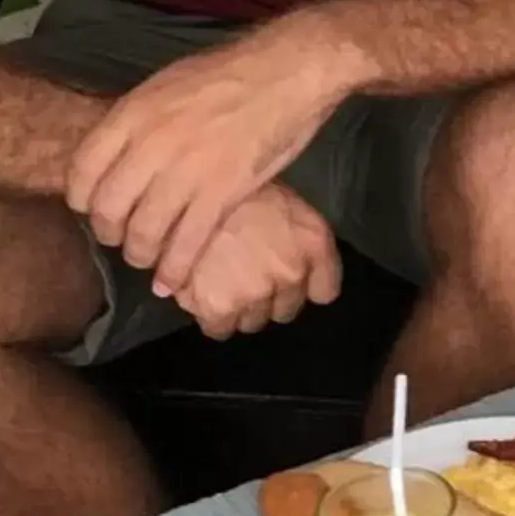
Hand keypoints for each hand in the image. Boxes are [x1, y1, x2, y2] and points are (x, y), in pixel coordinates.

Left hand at [66, 16, 346, 295]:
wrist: (286, 71)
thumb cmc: (229, 73)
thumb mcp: (166, 84)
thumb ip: (139, 119)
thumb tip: (120, 148)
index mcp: (133, 113)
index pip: (83, 171)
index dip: (82, 200)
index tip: (92, 209)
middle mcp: (150, 145)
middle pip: (109, 209)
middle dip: (110, 234)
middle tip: (121, 239)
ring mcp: (186, 172)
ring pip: (143, 233)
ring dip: (141, 255)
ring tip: (147, 260)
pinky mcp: (221, 194)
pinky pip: (186, 244)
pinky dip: (175, 270)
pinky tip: (172, 282)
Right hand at [170, 183, 343, 339]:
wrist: (189, 186)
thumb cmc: (236, 186)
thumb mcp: (282, 200)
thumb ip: (297, 240)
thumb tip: (295, 277)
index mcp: (314, 243)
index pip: (325, 292)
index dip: (304, 287)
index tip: (286, 279)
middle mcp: (292, 273)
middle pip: (286, 310)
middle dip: (267, 298)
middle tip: (244, 274)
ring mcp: (257, 293)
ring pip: (252, 322)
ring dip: (239, 309)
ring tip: (219, 281)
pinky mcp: (221, 307)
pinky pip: (220, 329)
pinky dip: (210, 318)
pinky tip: (201, 294)